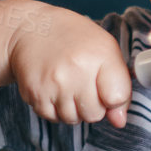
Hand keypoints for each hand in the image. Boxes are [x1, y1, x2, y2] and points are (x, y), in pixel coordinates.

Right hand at [5, 2, 132, 126]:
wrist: (30, 29)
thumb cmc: (73, 37)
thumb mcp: (105, 48)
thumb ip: (119, 85)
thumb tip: (119, 121)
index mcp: (99, 55)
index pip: (117, 98)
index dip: (115, 98)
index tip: (108, 88)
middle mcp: (75, 71)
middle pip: (95, 114)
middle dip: (93, 104)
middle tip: (84, 83)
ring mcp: (53, 84)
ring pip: (73, 119)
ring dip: (73, 108)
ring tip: (68, 84)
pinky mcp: (35, 94)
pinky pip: (53, 118)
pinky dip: (55, 109)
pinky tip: (54, 89)